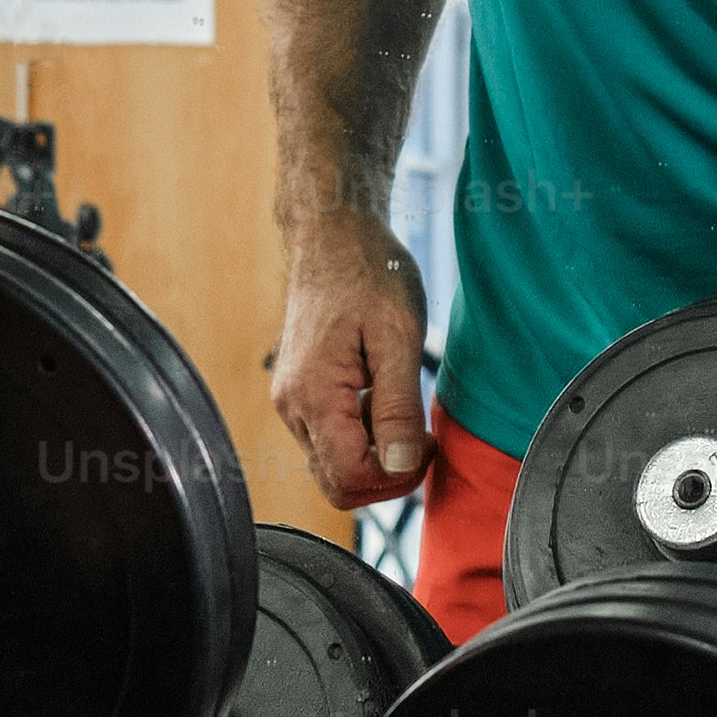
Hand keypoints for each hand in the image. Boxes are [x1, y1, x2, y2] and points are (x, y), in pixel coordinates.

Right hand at [272, 225, 436, 506]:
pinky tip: (383, 396)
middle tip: (420, 437)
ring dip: (374, 454)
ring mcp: (291, 400)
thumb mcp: (397, 337)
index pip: (348, 479)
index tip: (425, 441)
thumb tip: (400, 467)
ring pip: (332, 464)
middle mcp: (291, 405)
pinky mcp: (298, 392)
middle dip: (386, 475)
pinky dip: (362, 435)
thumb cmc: (367, 272)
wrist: (333, 233)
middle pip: (337, 483)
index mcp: (313, 395)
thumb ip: (398, 407)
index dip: (396, 477)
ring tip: (403, 408)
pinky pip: (329, 439)